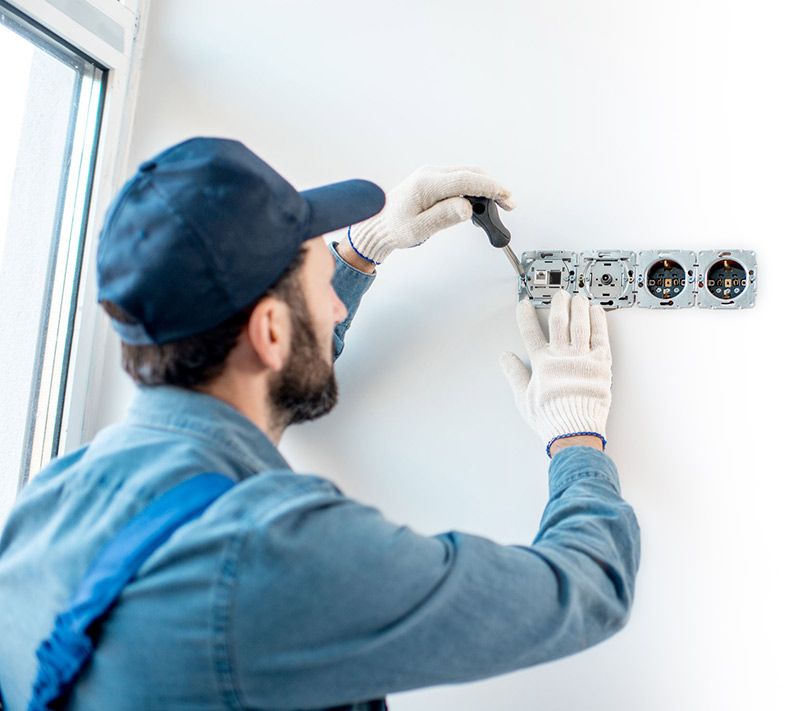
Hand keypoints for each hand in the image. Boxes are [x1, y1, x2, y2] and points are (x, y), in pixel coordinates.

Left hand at [348, 165, 513, 264]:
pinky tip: (480, 203)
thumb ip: (443, 217)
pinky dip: (474, 189)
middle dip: (493, 187)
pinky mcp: (434, 181)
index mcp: (426, 184)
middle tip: (509, 203)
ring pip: (467, 175)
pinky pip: (459, 180)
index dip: (489, 187)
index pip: (465, 180)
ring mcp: (432, 176)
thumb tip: (466, 208)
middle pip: (470, 174)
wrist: (377, 226)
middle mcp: (430, 175)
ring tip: (498, 205)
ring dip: (485, 188)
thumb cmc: (393, 228)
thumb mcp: (418, 229)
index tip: (505, 196)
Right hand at [499, 290, 611, 455]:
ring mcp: (583, 358)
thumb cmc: (551, 418)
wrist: (574, 430)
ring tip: (578, 297)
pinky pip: (600, 337)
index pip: (530, 333)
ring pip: (580, 324)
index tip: (524, 305)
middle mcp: (562, 356)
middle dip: (558, 305)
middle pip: (559, 322)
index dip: (525, 317)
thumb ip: (514, 374)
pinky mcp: (601, 363)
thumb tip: (505, 359)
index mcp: (542, 363)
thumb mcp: (524, 397)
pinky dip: (598, 322)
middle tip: (559, 295)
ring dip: (578, 308)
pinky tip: (597, 312)